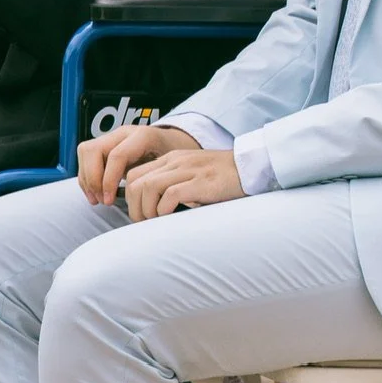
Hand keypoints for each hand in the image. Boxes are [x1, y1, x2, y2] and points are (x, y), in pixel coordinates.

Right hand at [77, 120, 200, 206]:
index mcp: (142, 137)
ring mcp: (112, 136)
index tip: (109, 201)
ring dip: (87, 178)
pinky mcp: (105, 144)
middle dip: (92, 178)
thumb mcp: (171, 169)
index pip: (117, 155)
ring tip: (97, 198)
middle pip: (93, 149)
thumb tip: (144, 202)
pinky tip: (95, 192)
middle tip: (101, 199)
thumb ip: (156, 180)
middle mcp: (124, 133)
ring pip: (86, 151)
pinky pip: (86, 157)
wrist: (173, 147)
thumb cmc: (174, 160)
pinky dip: (87, 176)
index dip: (108, 180)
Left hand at [123, 147, 244, 220]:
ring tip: (156, 222)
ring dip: (147, 209)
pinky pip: (170, 194)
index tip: (139, 214)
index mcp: (171, 159)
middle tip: (144, 223)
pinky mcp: (200, 182)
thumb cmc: (222, 178)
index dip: (130, 198)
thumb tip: (153, 209)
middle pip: (136, 182)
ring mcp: (187, 171)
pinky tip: (171, 217)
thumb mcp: (192, 174)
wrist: (251, 167)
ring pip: (148, 187)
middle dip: (134, 207)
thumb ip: (173, 184)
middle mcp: (175, 162)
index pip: (134, 174)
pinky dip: (164, 209)